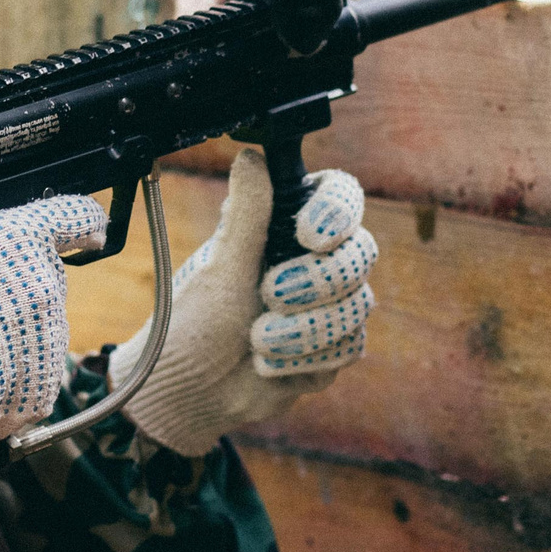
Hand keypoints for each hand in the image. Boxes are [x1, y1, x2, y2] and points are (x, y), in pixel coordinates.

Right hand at [0, 195, 108, 444]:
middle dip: (12, 290)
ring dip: (8, 337)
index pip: (75, 216)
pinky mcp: (38, 393)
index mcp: (20, 237)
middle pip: (43, 282)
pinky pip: (27, 380)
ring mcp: (47, 344)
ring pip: (37, 334)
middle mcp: (45, 287)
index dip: (79, 222)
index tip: (85, 230)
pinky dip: (3, 381)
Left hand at [109, 147, 376, 455]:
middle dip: (315, 283)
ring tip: (256, 341)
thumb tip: (252, 157)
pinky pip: (349, 347)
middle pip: (359, 253)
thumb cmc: (193, 324)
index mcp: (285, 228)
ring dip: (303, 330)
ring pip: (357, 305)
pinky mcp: (333, 348)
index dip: (336, 212)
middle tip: (268, 295)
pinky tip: (270, 365)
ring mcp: (329, 306)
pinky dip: (306, 359)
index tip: (307, 235)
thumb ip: (246, 214)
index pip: (340, 197)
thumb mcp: (220, 266)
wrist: (191, 394)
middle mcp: (314, 262)